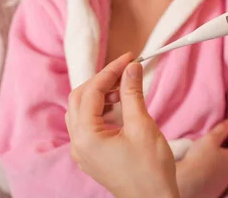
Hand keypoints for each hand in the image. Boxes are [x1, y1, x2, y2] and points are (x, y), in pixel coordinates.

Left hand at [65, 52, 178, 197]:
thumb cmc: (150, 170)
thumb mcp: (142, 126)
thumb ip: (132, 93)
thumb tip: (132, 68)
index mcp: (86, 137)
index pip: (91, 91)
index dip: (110, 70)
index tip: (129, 58)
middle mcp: (78, 144)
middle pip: (80, 99)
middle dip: (102, 81)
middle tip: (126, 70)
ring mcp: (83, 151)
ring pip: (83, 111)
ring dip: (102, 95)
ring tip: (126, 88)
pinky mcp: (93, 155)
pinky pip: (90, 125)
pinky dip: (103, 110)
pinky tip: (122, 107)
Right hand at [176, 120, 227, 197]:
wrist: (187, 182)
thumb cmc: (200, 157)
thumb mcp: (210, 138)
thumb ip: (221, 129)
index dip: (225, 144)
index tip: (217, 142)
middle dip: (221, 157)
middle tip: (209, 152)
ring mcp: (222, 185)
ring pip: (221, 173)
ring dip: (215, 169)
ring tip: (202, 163)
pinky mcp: (213, 193)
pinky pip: (213, 183)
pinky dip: (208, 179)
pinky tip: (199, 175)